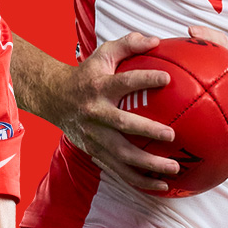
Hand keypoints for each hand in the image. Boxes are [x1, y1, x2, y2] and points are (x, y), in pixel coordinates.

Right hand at [58, 33, 180, 191]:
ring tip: (174, 169)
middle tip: (171, 136)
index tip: (167, 78)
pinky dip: (139, 181)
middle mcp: (95, 113)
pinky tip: (162, 187)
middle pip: (122, 125)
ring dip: (147, 165)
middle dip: (147, 131)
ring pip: (121, 155)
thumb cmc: (87, 74)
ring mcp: (94, 136)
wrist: (53, 98)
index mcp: (98, 88)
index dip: (144, 79)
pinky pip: (118, 170)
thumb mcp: (102, 54)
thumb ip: (128, 45)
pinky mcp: (94, 152)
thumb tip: (156, 40)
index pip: (123, 82)